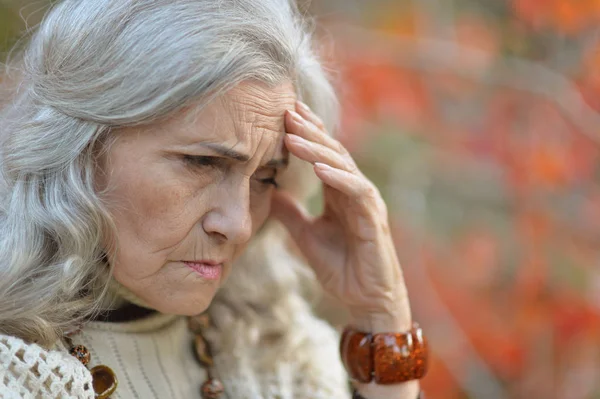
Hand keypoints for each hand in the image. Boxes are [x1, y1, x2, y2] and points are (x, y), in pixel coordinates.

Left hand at [270, 101, 411, 332]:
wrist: (365, 300)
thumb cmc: (341, 268)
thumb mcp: (306, 236)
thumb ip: (291, 213)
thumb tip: (270, 191)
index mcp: (339, 193)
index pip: (323, 156)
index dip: (307, 134)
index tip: (285, 114)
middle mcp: (355, 192)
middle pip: (332, 153)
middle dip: (309, 132)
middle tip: (286, 111)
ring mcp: (366, 203)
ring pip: (343, 167)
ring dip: (317, 150)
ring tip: (292, 136)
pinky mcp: (374, 218)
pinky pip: (357, 192)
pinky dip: (339, 178)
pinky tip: (318, 167)